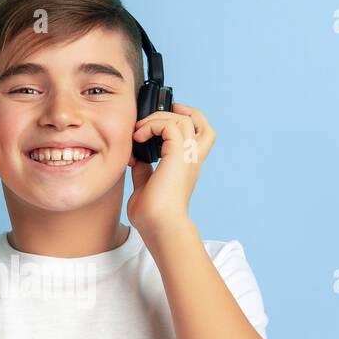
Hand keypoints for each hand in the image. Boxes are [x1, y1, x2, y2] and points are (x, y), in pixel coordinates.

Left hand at [126, 103, 214, 237]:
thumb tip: (137, 158)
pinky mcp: (178, 154)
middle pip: (200, 123)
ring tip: (139, 131)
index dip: (182, 123)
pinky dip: (152, 125)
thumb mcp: (145, 185)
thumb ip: (145, 170)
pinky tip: (138, 138)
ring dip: (158, 118)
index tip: (156, 124)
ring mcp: (187, 156)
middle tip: (152, 117)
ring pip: (184, 119)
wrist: (160, 227)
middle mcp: (191, 159)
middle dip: (179, 112)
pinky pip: (169, 125)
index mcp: (187, 166)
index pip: (197, 136)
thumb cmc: (153, 215)